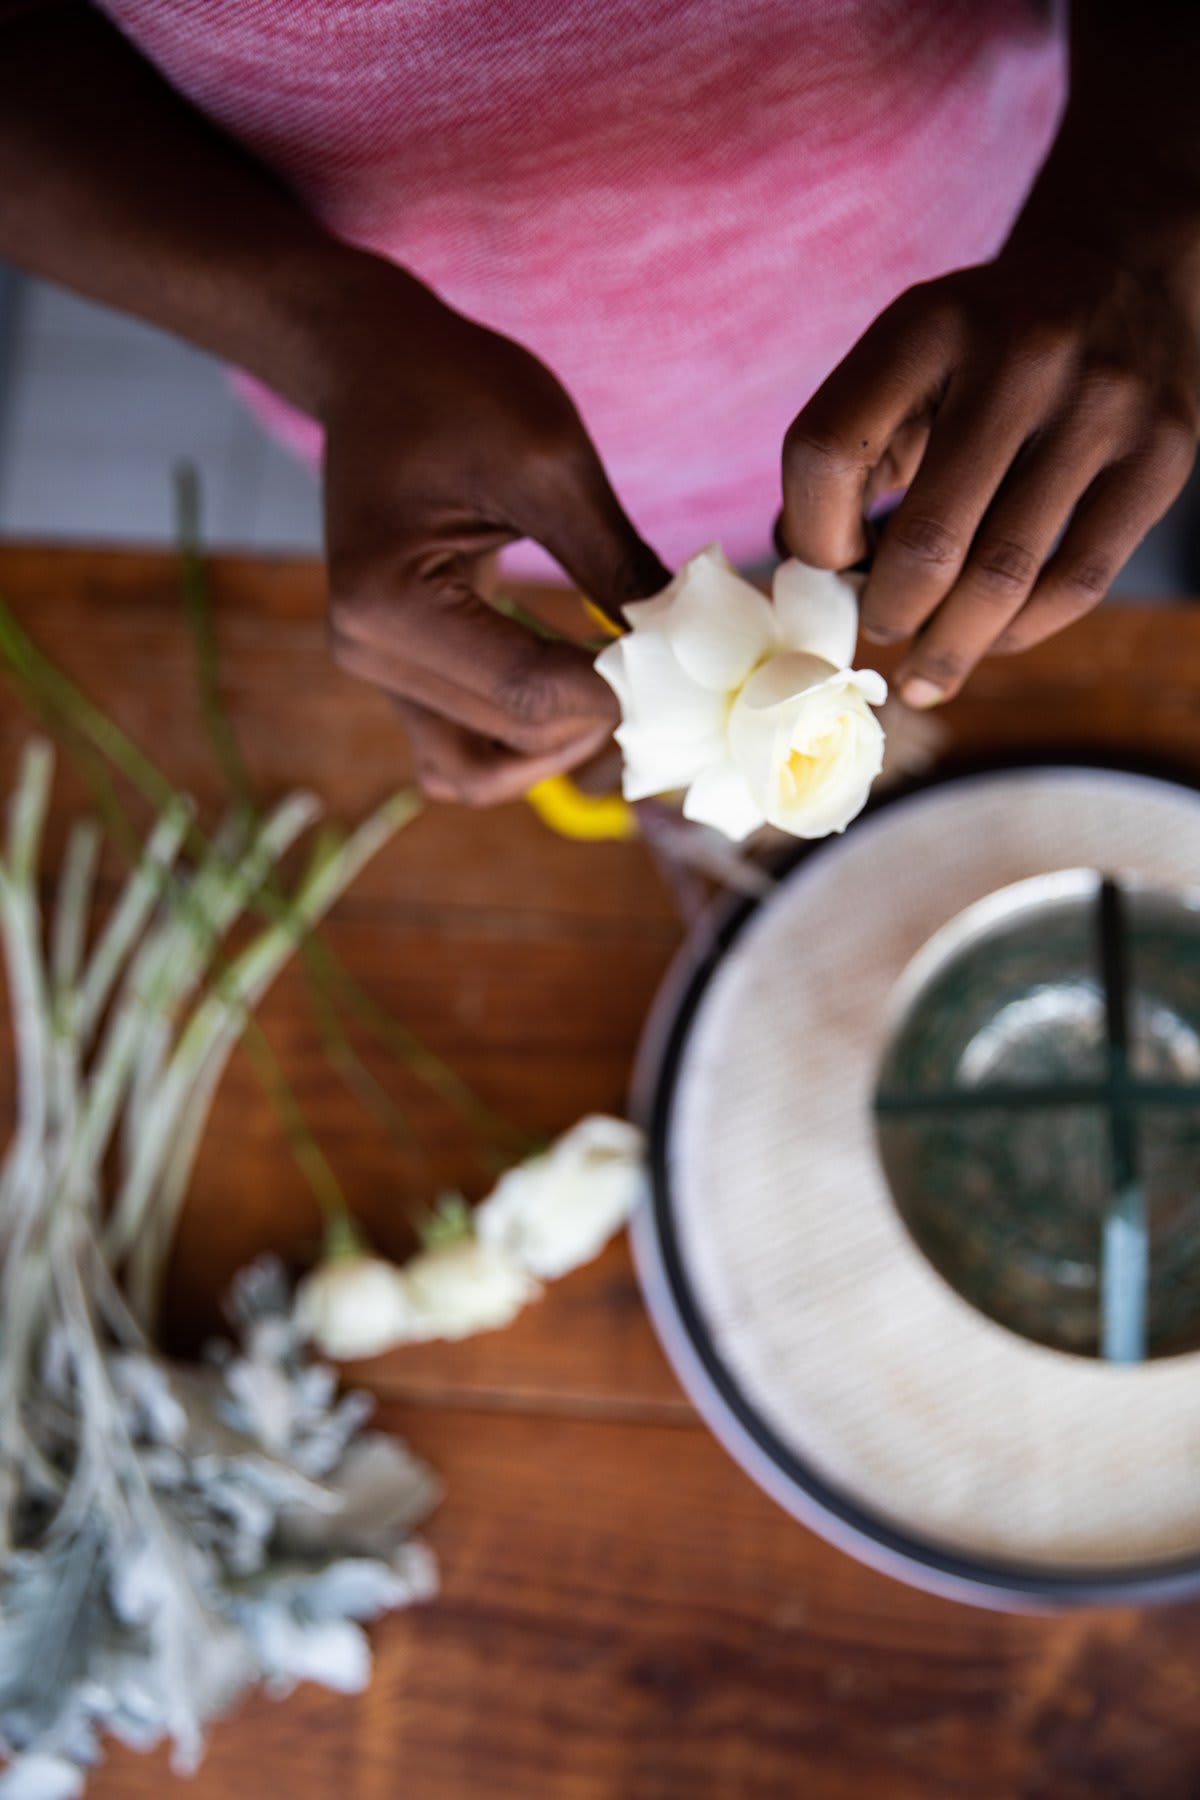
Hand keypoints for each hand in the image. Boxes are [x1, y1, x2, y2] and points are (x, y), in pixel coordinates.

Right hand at [321, 270, 667, 800]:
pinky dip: (519, 744)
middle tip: (664, 673)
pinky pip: (460, 750)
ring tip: (615, 688)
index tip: (682, 661)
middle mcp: (366, 652)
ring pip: (476, 770)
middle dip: (593, 719)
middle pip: (506, 739)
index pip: (525, 693)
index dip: (617, 694)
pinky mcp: (395, 674)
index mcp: (389, 601)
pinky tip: (574, 690)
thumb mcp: (551, 461)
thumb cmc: (456, 389)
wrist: (376, 366)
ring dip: (553, 750)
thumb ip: (614, 561)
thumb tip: (684, 646)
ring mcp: (374, 671)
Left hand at [780, 233, 1199, 707]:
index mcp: (926, 326)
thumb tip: (804, 575)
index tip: (830, 566)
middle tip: (882, 630)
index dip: (813, 536)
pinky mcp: (1161, 454)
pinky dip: (1019, 631)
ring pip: (1003, 577)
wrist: (1120, 273)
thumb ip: (847, 458)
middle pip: (926, 540)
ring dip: (950, 645)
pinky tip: (991, 640)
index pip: (828, 454)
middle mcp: (1021, 357)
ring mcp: (1102, 406)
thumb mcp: (903, 363)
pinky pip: (1077, 582)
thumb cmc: (980, 349)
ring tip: (925, 672)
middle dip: (889, 612)